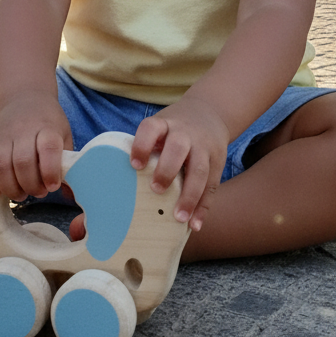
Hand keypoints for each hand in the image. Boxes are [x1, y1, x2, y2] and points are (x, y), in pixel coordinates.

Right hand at [0, 91, 71, 200]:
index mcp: (47, 128)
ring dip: (10, 188)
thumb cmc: (48, 123)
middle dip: (31, 185)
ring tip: (21, 195)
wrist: (24, 97)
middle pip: (22, 162)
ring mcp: (3, 136)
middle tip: (38, 192)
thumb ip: (66, 163)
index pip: (48, 148)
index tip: (52, 186)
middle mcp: (23, 130)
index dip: (50, 171)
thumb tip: (68, 194)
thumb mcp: (64, 136)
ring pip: (0, 166)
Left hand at [130, 96, 228, 231]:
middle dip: (167, 170)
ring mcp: (204, 147)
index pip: (152, 128)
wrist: (210, 112)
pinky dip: (203, 207)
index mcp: (165, 123)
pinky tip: (195, 224)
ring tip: (178, 218)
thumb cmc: (172, 128)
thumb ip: (146, 147)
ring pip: (199, 170)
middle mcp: (185, 133)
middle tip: (156, 190)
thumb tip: (118, 182)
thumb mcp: (160, 126)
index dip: (142, 145)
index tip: (135, 165)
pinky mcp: (217, 161)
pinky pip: (212, 186)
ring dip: (189, 196)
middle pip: (178, 148)